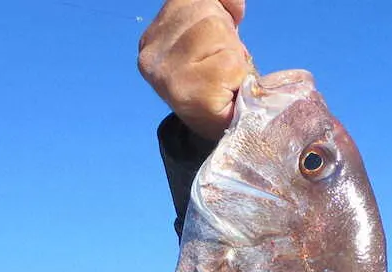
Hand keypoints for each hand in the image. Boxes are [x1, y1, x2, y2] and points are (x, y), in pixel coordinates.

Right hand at [138, 0, 249, 140]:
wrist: (228, 138)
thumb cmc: (223, 87)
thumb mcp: (214, 39)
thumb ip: (218, 10)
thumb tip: (236, 4)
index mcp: (152, 40)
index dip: (217, 9)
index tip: (224, 35)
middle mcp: (151, 55)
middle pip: (206, 15)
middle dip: (226, 37)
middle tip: (225, 66)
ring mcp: (168, 76)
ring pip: (217, 33)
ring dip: (233, 55)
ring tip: (226, 77)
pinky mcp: (191, 94)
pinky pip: (230, 62)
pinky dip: (239, 74)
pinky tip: (229, 90)